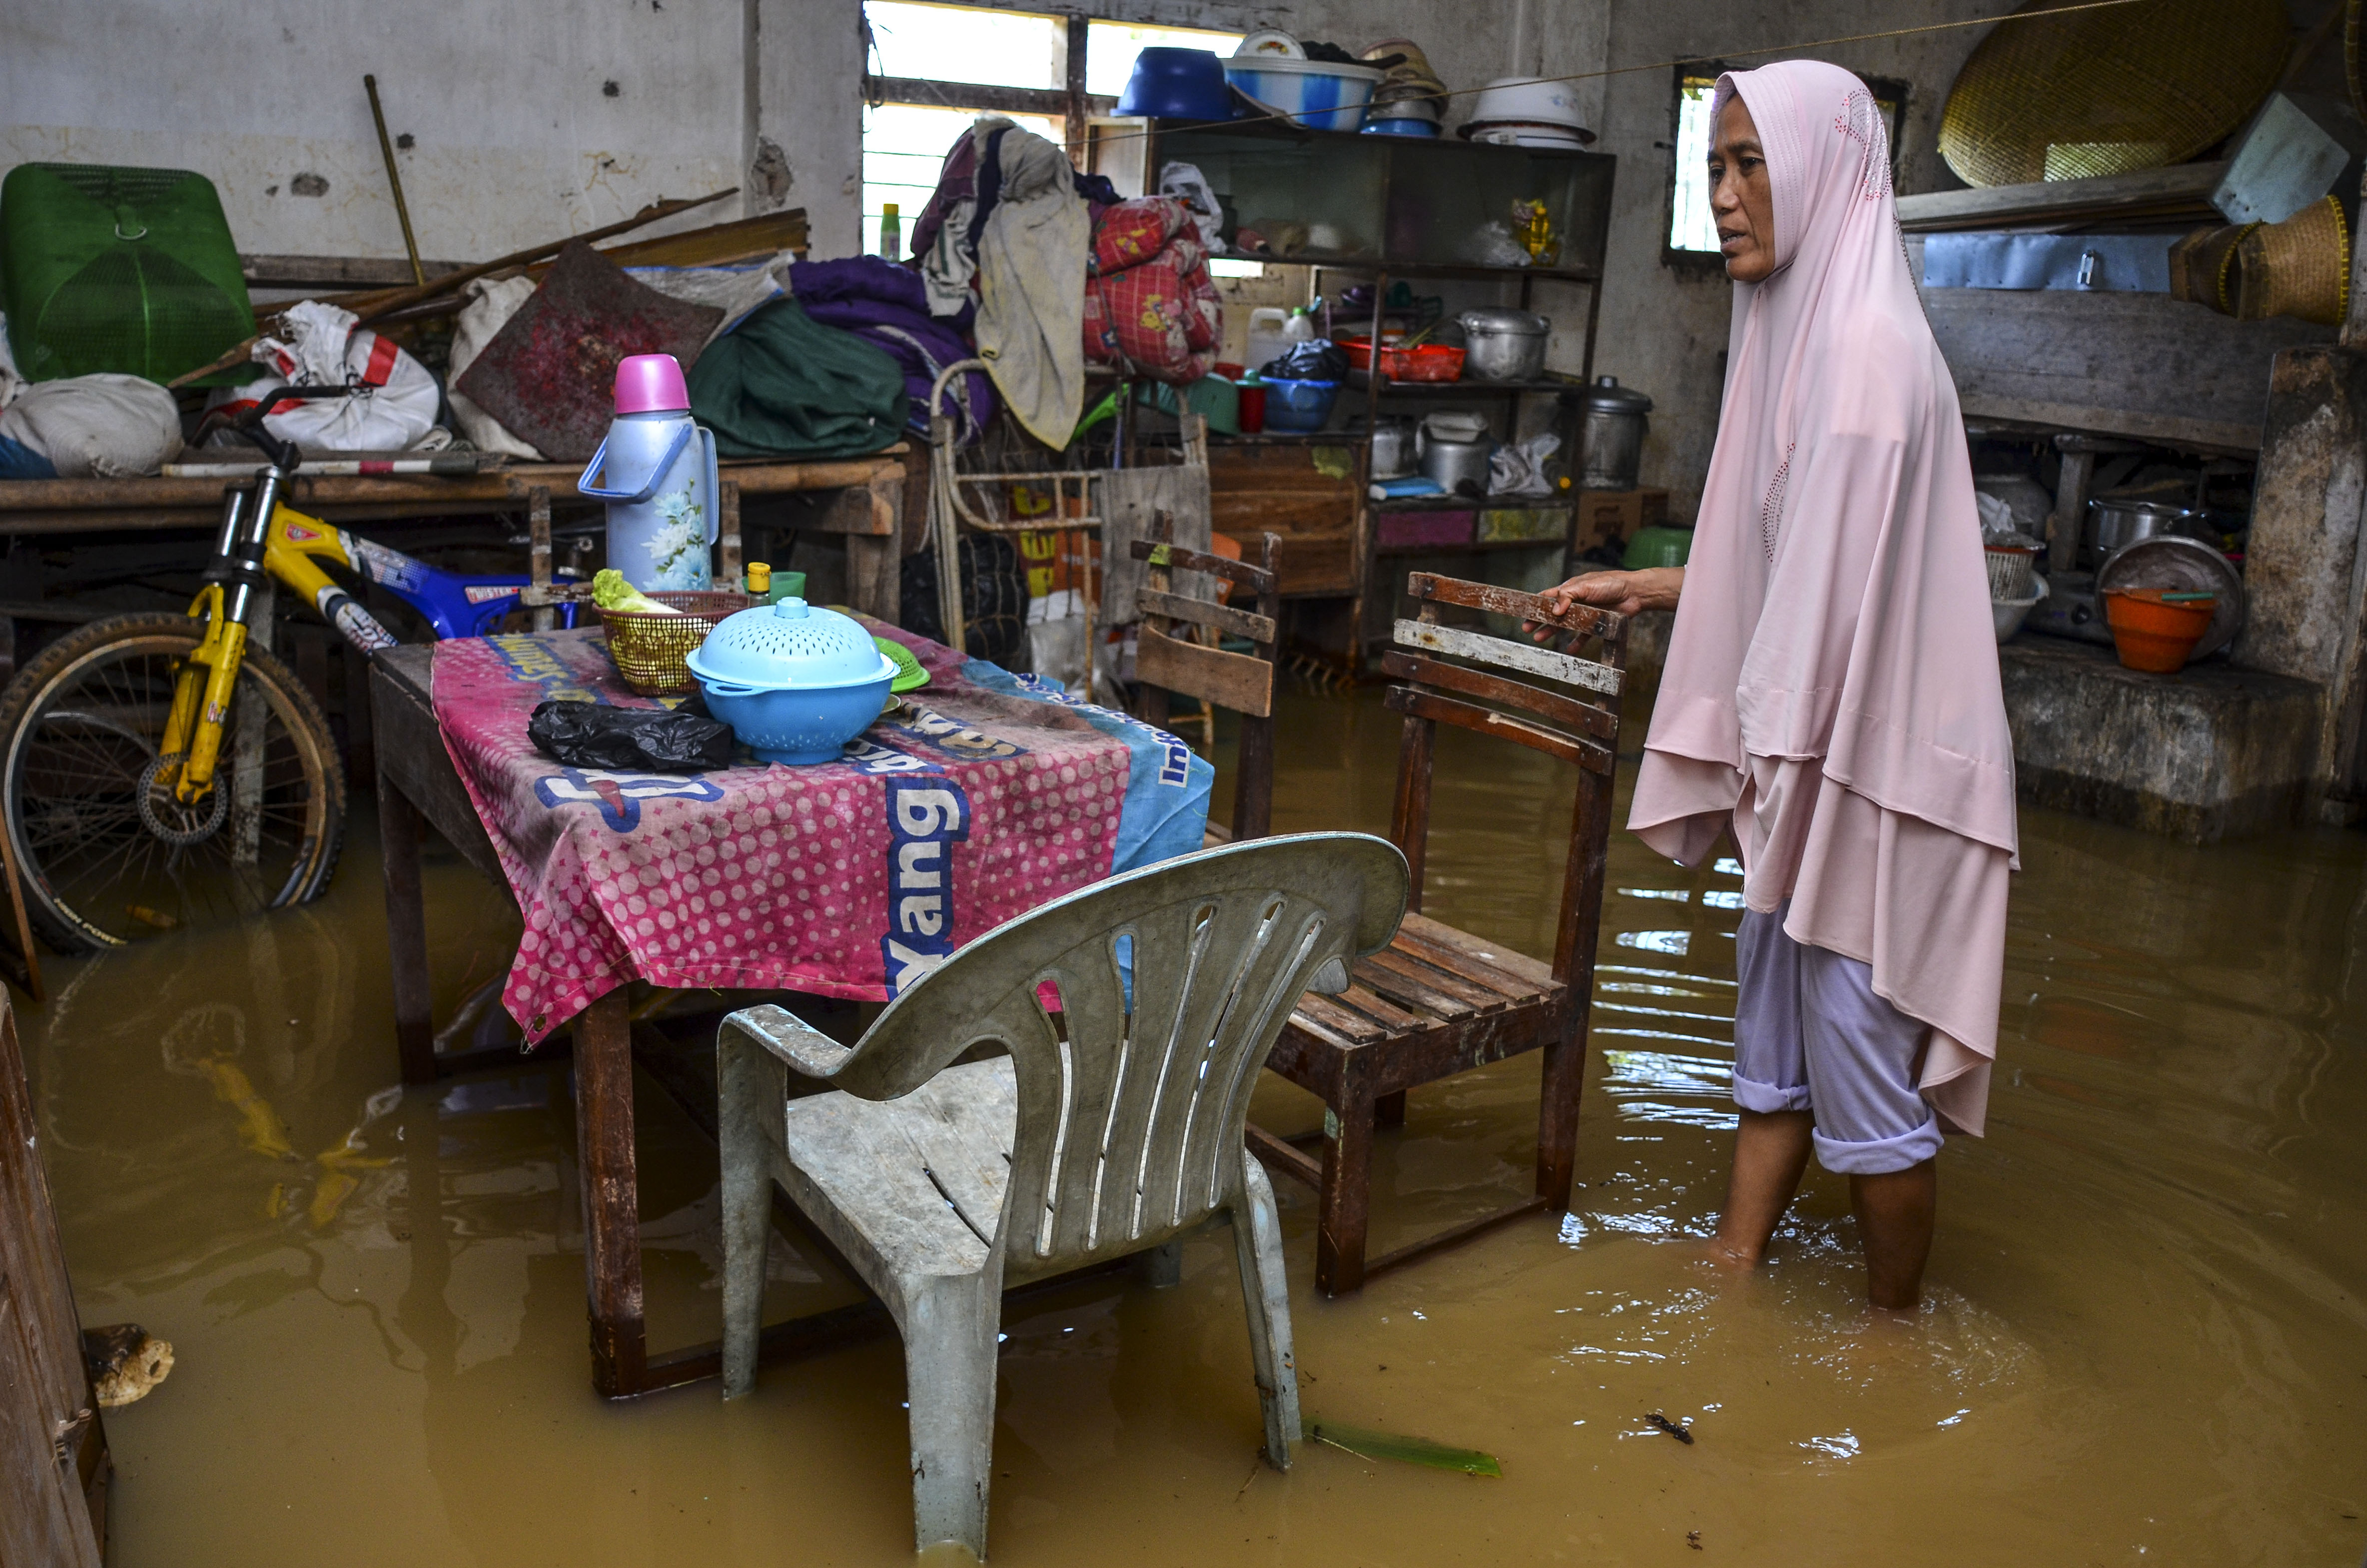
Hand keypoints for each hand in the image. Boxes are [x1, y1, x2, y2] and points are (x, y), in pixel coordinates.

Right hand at [1527, 568, 1683, 638]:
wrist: (1635, 592)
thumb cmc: (1610, 583)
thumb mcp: (1586, 586)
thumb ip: (1568, 596)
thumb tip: (1554, 611)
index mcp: (1571, 589)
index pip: (1548, 597)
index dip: (1535, 604)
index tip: (1522, 611)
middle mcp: (1576, 602)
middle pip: (1553, 613)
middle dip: (1539, 620)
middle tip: (1526, 629)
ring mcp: (1586, 613)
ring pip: (1565, 625)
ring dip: (1552, 632)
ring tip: (1539, 639)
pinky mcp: (1596, 624)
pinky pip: (1584, 636)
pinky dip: (1576, 643)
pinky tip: (1569, 650)